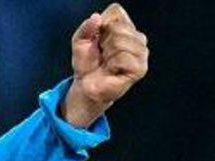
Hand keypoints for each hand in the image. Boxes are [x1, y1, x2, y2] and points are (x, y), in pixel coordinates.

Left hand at [62, 3, 148, 126]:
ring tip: (107, 62)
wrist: (86, 86)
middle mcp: (138, 37)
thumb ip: (86, 28)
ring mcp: (142, 53)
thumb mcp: (80, 42)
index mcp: (126, 27)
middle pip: (117, 26)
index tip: (97, 40)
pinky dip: (112, 63)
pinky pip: (123, 57)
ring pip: (120, 41)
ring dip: (107, 53)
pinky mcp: (140, 68)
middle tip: (102, 54)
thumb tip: (96, 17)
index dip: (101, 26)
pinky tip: (112, 69)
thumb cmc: (86, 64)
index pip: (115, 12)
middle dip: (103, 42)